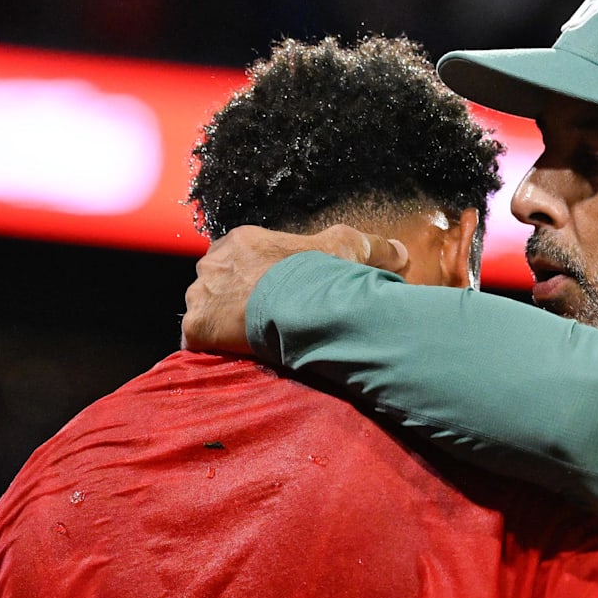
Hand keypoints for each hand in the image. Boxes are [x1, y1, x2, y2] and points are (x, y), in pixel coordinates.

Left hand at [181, 224, 407, 352]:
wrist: (296, 305)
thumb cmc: (317, 274)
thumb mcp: (349, 249)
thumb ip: (373, 247)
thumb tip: (401, 252)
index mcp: (242, 240)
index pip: (242, 259)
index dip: (260, 277)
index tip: (277, 295)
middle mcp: (212, 263)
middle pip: (217, 283)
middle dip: (234, 299)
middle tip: (263, 320)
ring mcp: (199, 295)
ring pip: (205, 309)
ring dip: (221, 324)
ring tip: (250, 341)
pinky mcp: (195, 327)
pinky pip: (196, 340)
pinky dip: (210, 349)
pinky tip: (232, 356)